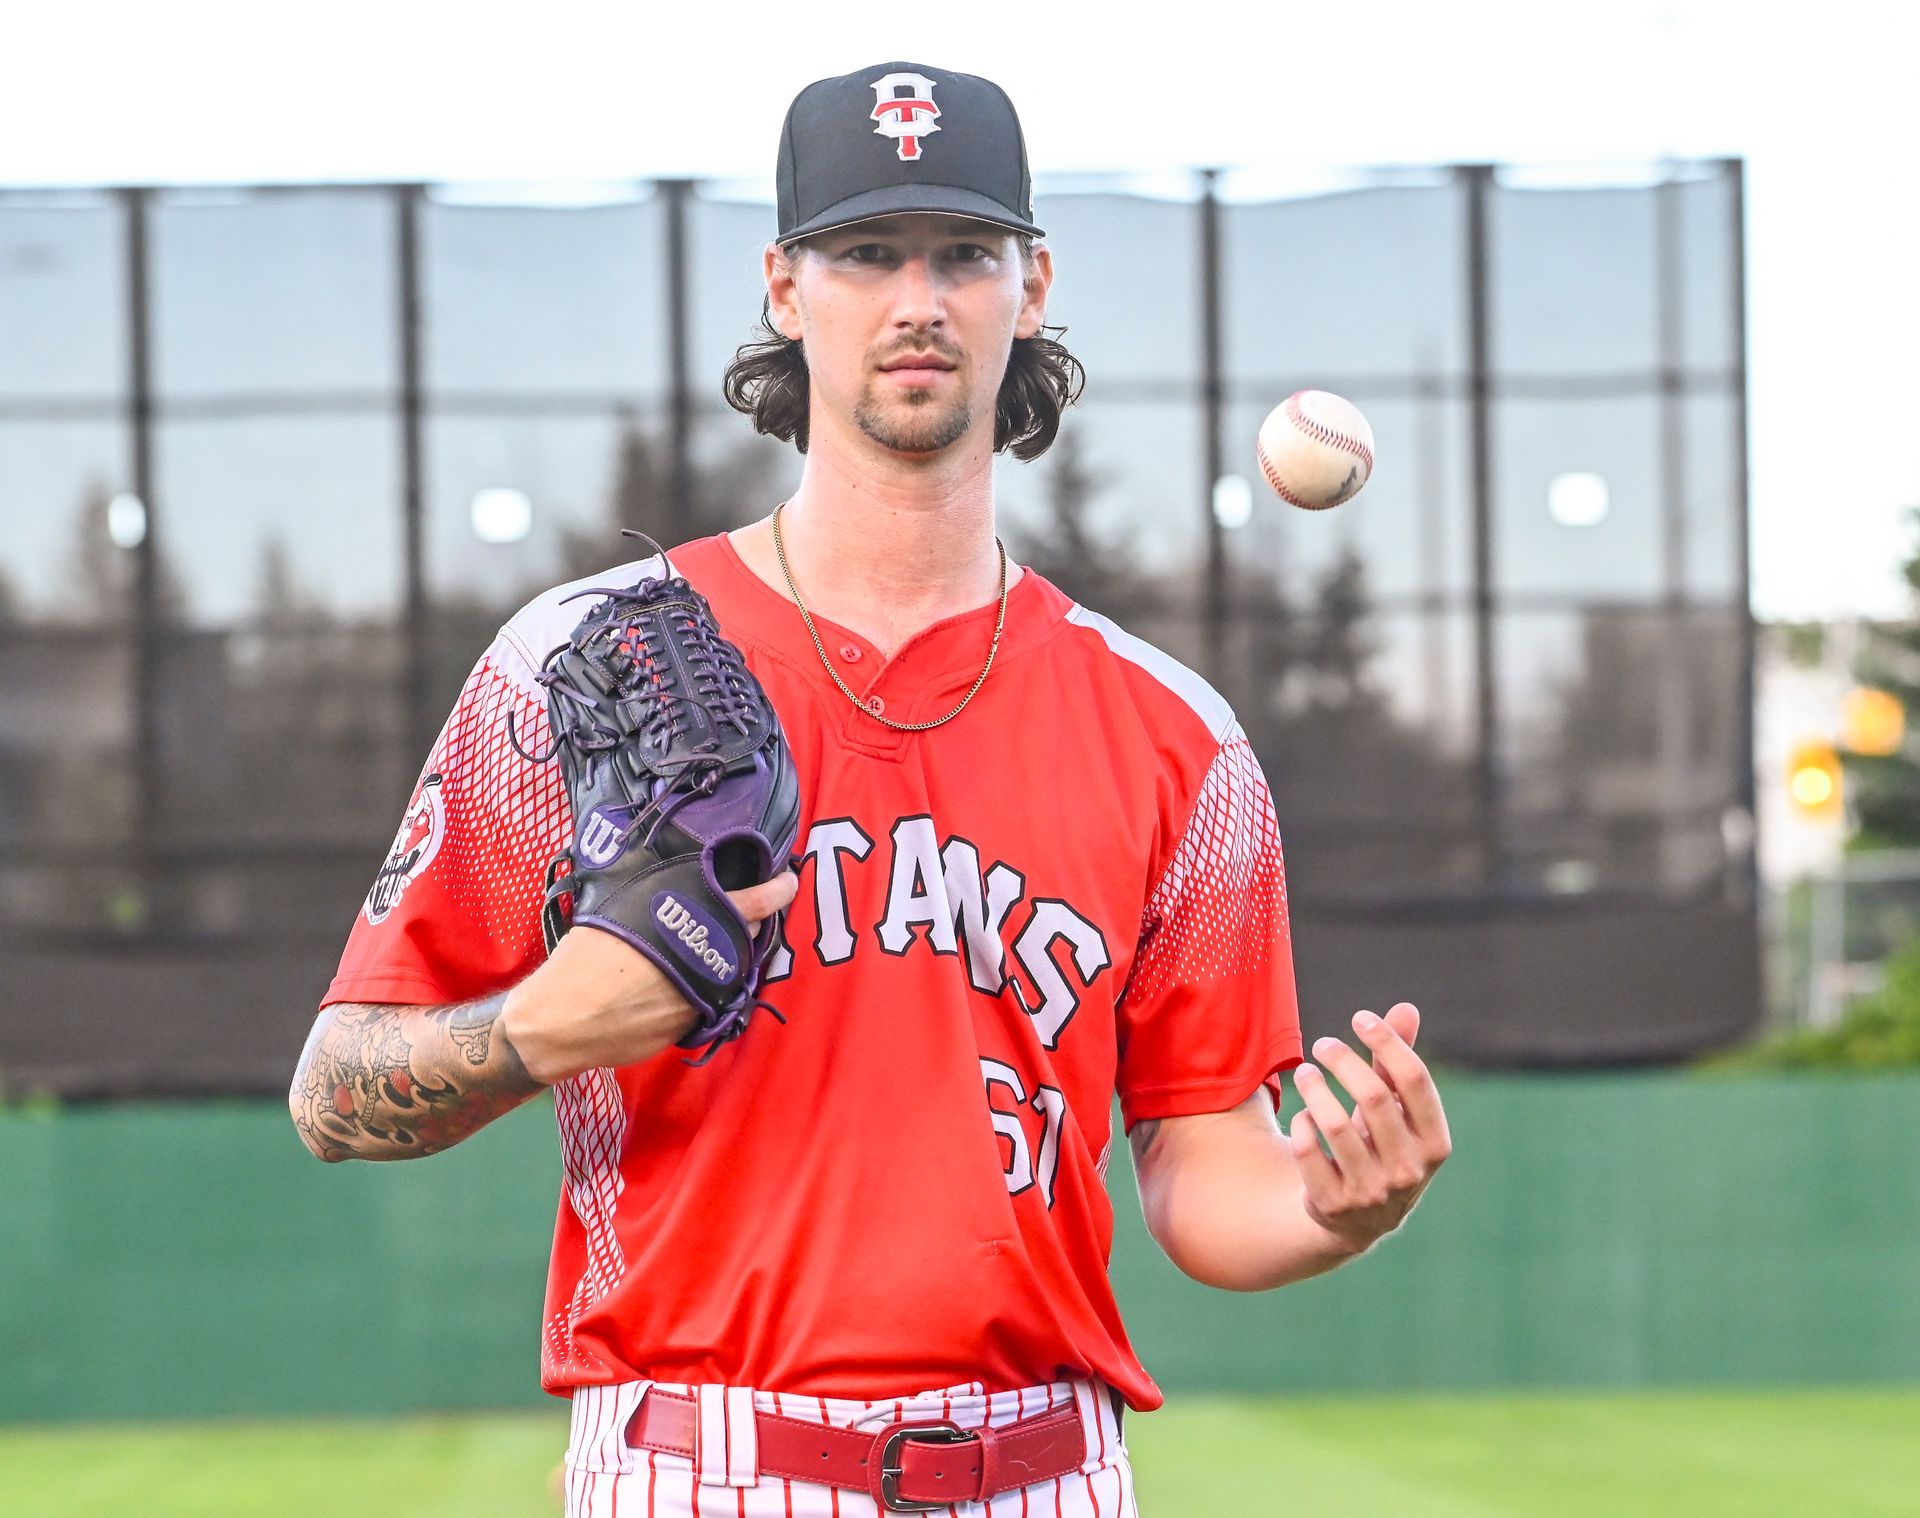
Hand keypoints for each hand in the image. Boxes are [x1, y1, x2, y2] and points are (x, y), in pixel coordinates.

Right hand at [501, 871, 798, 1083]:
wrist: (564, 1021)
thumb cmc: (584, 958)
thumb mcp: (623, 909)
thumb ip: (663, 899)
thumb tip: (683, 884)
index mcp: (690, 923)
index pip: (751, 903)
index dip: (775, 892)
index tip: (789, 883)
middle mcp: (705, 960)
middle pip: (743, 938)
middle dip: (743, 928)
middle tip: (733, 915)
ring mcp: (703, 995)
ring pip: (727, 970)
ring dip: (721, 959)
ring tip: (694, 949)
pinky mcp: (692, 1023)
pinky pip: (706, 999)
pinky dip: (697, 988)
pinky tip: (669, 984)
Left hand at [1288, 1003, 1451, 1255]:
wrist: (1354, 1221)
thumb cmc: (1379, 1147)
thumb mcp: (1396, 1113)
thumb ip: (1397, 1064)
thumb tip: (1406, 1008)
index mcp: (1435, 1144)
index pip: (1415, 1081)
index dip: (1387, 1042)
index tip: (1360, 1018)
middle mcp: (1408, 1171)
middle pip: (1374, 1097)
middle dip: (1343, 1060)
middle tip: (1323, 1044)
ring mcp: (1371, 1192)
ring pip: (1335, 1125)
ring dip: (1315, 1088)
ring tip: (1305, 1072)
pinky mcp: (1333, 1204)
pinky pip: (1308, 1151)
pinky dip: (1301, 1125)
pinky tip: (1302, 1116)